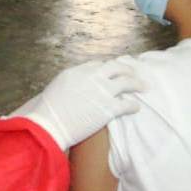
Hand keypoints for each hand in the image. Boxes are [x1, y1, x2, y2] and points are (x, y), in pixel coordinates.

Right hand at [10, 58, 144, 149]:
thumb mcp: (54, 89)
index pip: (96, 65)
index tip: (112, 72)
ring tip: (144, 87)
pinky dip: (133, 105)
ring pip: (126, 82)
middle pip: (115, 67)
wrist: (49, 125)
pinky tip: (136, 107)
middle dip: (126, 69)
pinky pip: (127, 104)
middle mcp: (90, 77)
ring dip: (137, 83)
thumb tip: (70, 89)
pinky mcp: (108, 108)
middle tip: (133, 73)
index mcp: (75, 71)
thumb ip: (67, 85)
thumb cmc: (46, 112)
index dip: (106, 69)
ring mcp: (101, 91)